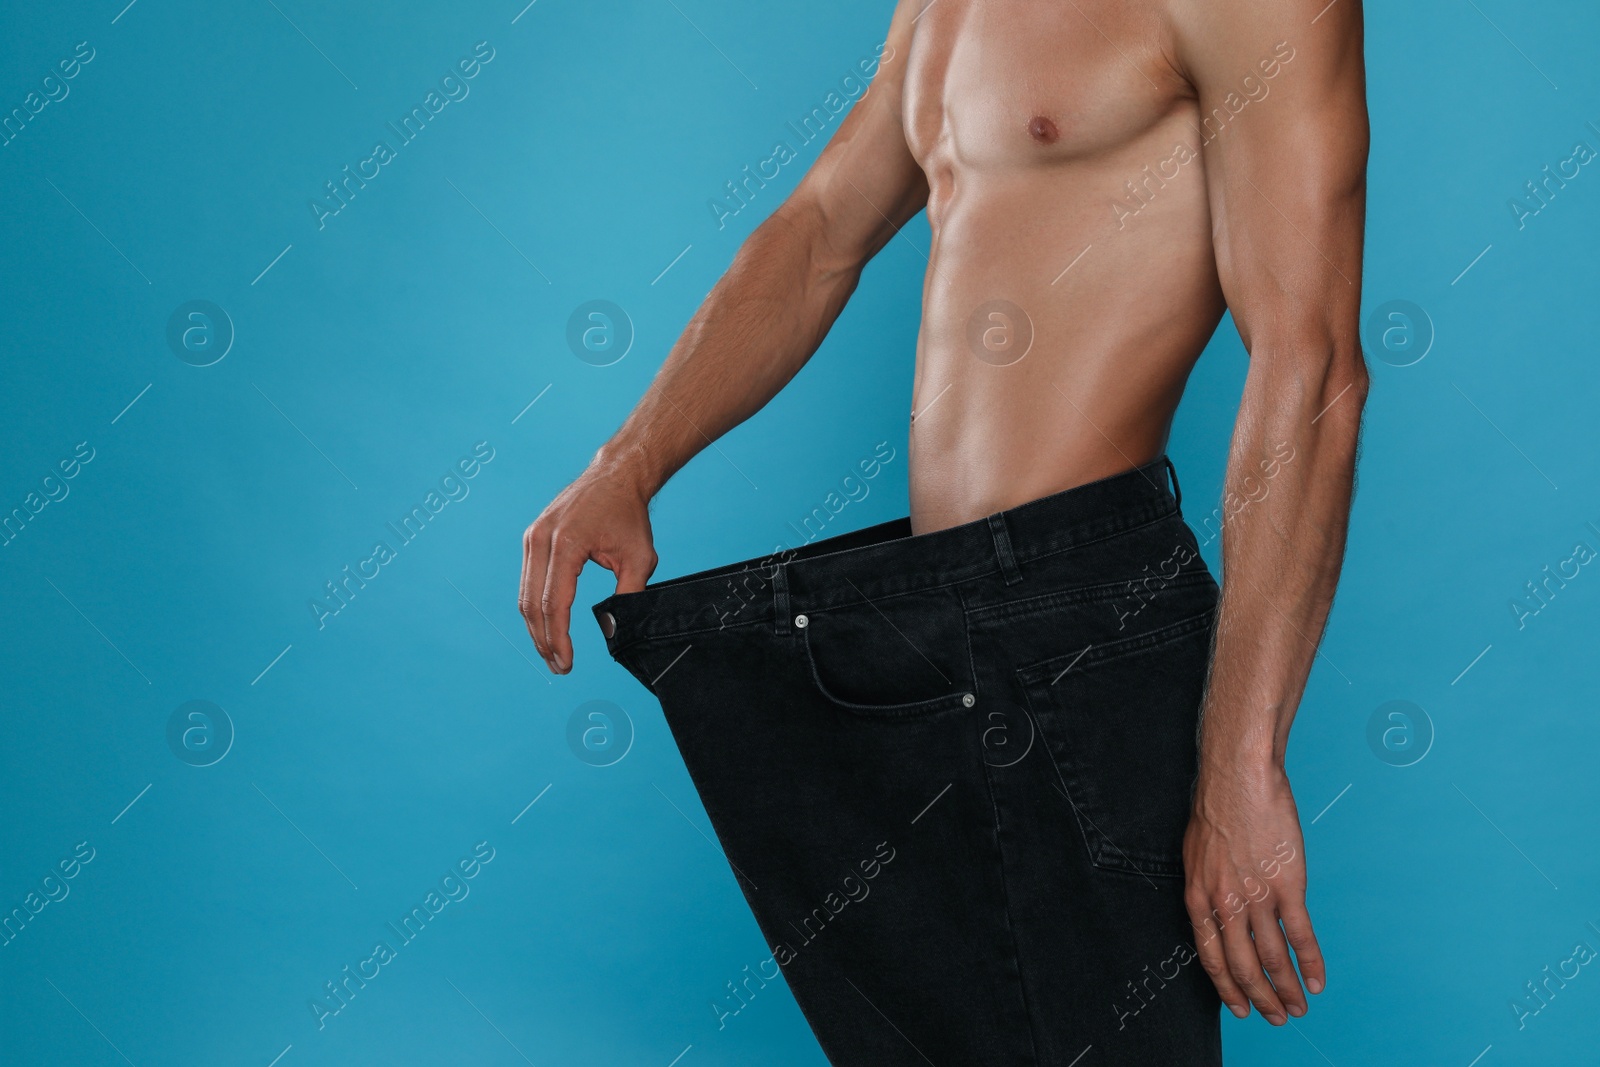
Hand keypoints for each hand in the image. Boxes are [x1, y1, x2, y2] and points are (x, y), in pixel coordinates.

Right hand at [520, 462, 657, 673]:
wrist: (615, 476)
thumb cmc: (629, 515)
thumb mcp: (641, 558)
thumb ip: (628, 596)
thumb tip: (613, 631)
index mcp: (566, 544)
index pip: (555, 604)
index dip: (558, 639)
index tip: (566, 664)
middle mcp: (541, 540)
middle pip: (533, 604)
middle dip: (544, 641)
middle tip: (559, 667)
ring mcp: (532, 538)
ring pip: (525, 595)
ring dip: (536, 629)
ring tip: (551, 654)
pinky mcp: (532, 538)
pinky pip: (527, 581)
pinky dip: (535, 608)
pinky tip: (546, 628)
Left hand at [1182, 767, 1323, 1024]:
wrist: (1237, 776)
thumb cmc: (1216, 808)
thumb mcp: (1196, 856)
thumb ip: (1207, 890)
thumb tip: (1217, 915)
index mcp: (1199, 898)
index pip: (1211, 958)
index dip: (1227, 988)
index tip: (1240, 1008)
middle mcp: (1224, 904)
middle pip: (1243, 967)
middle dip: (1260, 999)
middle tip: (1276, 1018)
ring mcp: (1257, 897)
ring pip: (1273, 959)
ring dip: (1288, 990)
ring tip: (1298, 1008)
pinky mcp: (1288, 885)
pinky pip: (1300, 936)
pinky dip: (1311, 963)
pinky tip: (1318, 981)